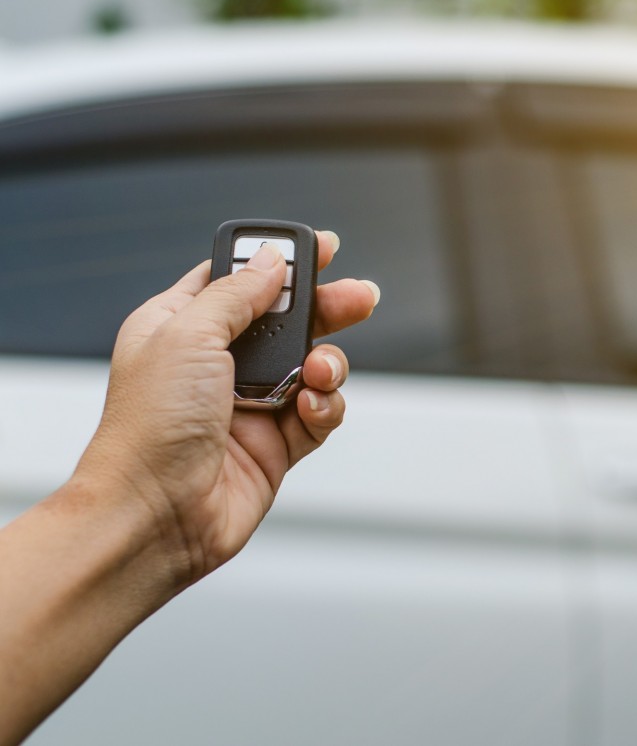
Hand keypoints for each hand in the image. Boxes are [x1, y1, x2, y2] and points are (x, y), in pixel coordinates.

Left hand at [74, 231, 377, 586]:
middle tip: (359, 298)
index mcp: (181, 327)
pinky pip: (320, 412)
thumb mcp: (187, 335)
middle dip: (327, 307)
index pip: (239, 279)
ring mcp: (249, 405)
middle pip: (289, 319)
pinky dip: (325, 406)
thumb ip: (238, 294)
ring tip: (320, 371)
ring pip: (313, 365)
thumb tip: (272, 261)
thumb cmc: (149, 430)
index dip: (280, 262)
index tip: (322, 248)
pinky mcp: (276, 444)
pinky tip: (311, 407)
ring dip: (328, 363)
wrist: (155, 515)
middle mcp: (216, 364)